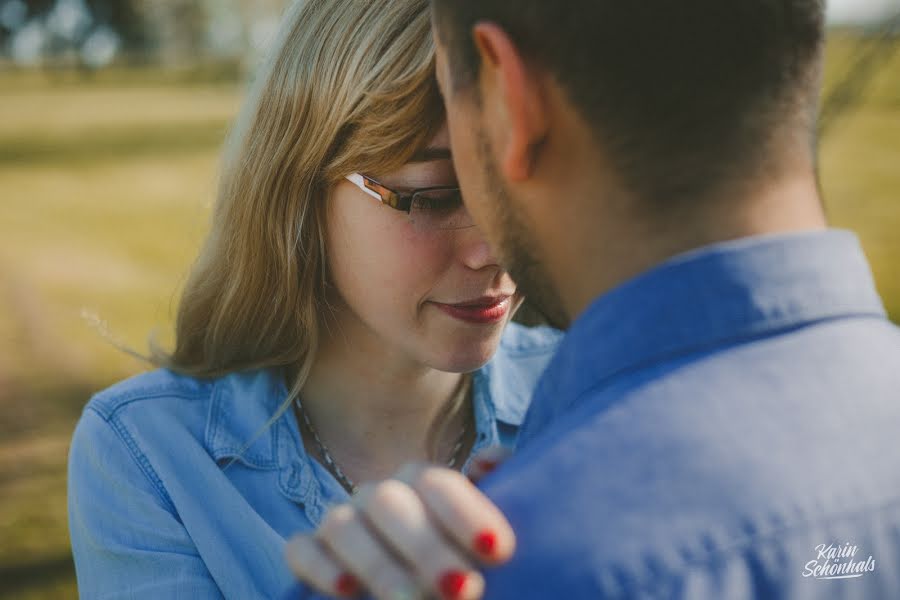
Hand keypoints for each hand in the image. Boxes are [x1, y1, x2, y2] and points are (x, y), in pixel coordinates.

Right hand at [285, 449, 513, 599]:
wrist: (425, 589)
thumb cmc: (461, 557)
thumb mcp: (484, 530)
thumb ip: (499, 489)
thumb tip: (492, 458)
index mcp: (422, 483)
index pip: (437, 482)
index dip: (466, 512)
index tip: (497, 550)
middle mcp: (379, 496)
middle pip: (390, 503)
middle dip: (427, 548)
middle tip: (463, 589)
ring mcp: (342, 522)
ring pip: (344, 525)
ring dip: (379, 564)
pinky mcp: (309, 551)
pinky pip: (301, 549)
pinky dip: (320, 567)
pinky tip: (347, 592)